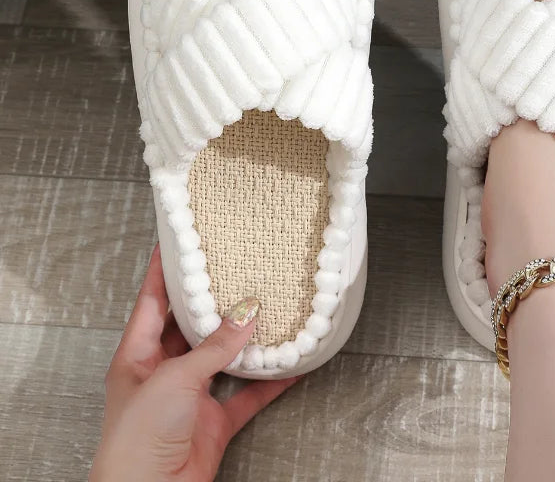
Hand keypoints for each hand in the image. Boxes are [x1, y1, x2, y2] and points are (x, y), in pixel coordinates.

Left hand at [91, 245, 298, 480]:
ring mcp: (189, 398)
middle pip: (190, 327)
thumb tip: (246, 315)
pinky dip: (269, 381)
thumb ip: (213, 347)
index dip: (163, 270)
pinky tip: (289, 365)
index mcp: (136, 357)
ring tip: (267, 309)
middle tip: (235, 271)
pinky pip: (247, 395)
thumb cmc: (137, 441)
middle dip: (213, 302)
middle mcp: (162, 373)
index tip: (177, 241)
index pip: (151, 301)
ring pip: (221, 358)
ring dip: (244, 340)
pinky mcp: (213, 423)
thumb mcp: (174, 380)